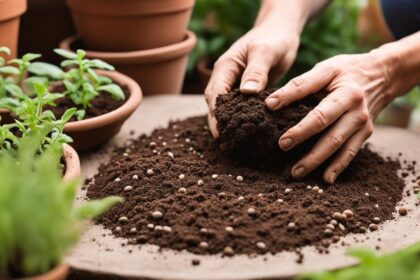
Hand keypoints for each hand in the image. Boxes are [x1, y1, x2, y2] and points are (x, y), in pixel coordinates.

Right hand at [204, 24, 300, 136]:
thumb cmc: (273, 37)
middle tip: (225, 143)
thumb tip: (246, 92)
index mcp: (226, 66)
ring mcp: (235, 84)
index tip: (219, 131)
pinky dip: (241, 118)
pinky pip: (240, 106)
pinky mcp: (246, 91)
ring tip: (234, 143)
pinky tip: (247, 131)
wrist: (281, 31)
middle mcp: (226, 77)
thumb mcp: (266, 51)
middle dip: (218, 122)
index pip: (215, 93)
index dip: (215, 113)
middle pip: (216, 103)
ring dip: (228, 122)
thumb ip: (257, 70)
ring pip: (227, 107)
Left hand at [265, 51, 401, 182]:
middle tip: (282, 146)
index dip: (290, 100)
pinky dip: (337, 167)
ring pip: (337, 144)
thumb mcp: (326, 69)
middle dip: (302, 136)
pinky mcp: (365, 133)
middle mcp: (354, 106)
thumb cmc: (346, 72)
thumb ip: (300, 85)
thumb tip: (271, 103)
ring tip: (296, 172)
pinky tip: (325, 179)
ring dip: (316, 159)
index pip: (311, 95)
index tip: (269, 107)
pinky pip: (350, 152)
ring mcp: (362, 122)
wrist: (383, 75)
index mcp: (342, 88)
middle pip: (325, 124)